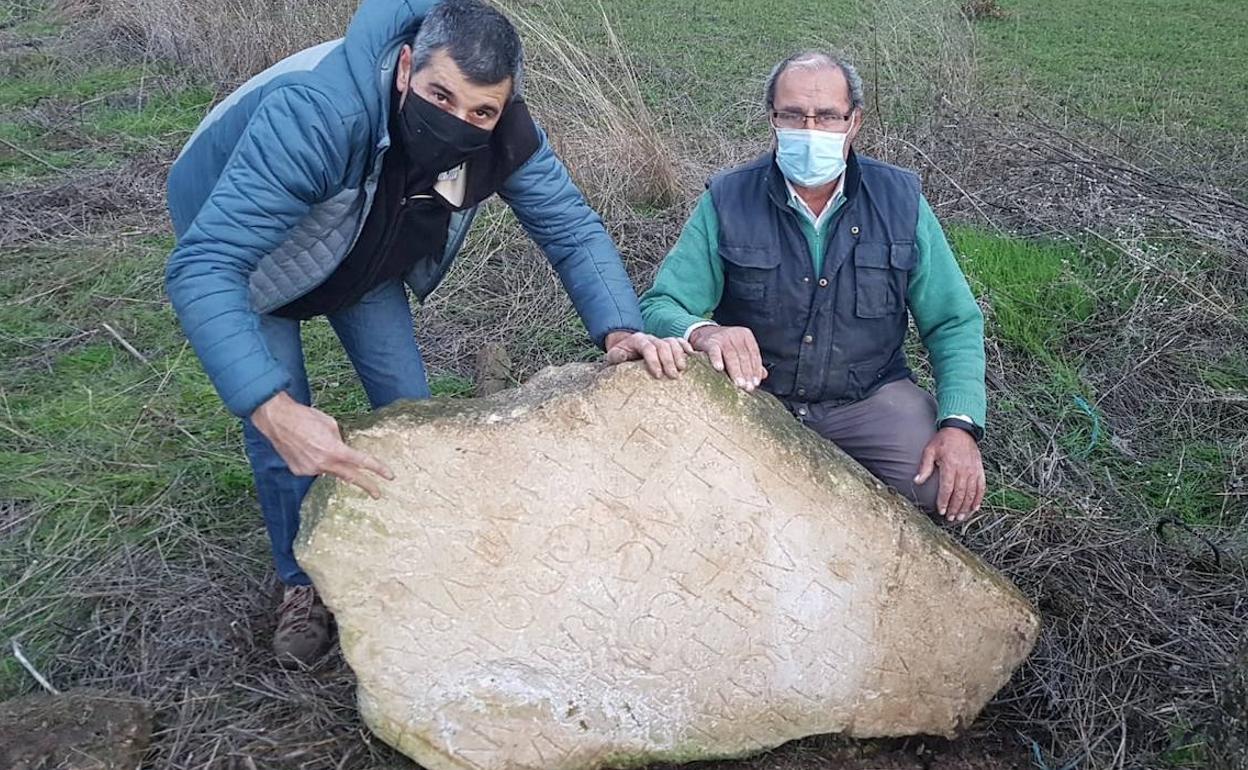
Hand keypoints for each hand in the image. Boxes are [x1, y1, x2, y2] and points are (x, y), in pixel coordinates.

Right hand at [251, 391, 394, 498]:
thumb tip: (344, 450)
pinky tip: (306, 448)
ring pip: (329, 470)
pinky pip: (314, 468)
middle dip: (366, 485)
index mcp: (335, 450)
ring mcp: (310, 470)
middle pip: (350, 477)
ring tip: (316, 443)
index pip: (362, 462)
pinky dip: (315, 460)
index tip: (389, 477)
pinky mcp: (299, 471)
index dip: (378, 469)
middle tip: (377, 493)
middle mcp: (323, 463)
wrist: (277, 419)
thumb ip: (340, 440)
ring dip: (330, 461)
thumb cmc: (304, 417)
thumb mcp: (330, 424)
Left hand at [604, 331, 692, 378]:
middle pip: (663, 345)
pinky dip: (686, 346)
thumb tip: (621, 356)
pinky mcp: (667, 342)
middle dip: (669, 361)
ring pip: (672, 342)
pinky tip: (691, 355)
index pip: (648, 348)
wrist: (625, 345)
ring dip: (679, 355)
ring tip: (682, 369)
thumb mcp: (613, 355)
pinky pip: (679, 340)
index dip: (654, 361)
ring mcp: (660, 339)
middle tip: (673, 376)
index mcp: (638, 340)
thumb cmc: (620, 354)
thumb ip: (615, 356)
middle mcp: (651, 338)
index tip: (658, 375)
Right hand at [688, 325, 766, 391]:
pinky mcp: (710, 341)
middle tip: (748, 387)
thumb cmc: (725, 345)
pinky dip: (717, 360)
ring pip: (731, 356)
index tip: (756, 382)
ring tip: (738, 384)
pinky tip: (719, 368)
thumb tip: (764, 375)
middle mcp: (735, 334)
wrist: (704, 335)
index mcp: (746, 336)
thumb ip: (751, 361)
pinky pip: (714, 352)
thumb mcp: (740, 350)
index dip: (756, 370)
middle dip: (747, 373)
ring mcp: (722, 337)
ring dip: (736, 371)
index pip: (754, 354)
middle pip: (744, 356)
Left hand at [914, 427, 984, 521]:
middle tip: (950, 518)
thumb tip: (916, 481)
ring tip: (960, 517)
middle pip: (960, 494)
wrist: (961, 429)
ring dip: (965, 507)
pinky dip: (978, 499)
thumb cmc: (943, 440)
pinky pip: (981, 487)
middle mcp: (964, 470)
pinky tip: (974, 508)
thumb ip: (924, 467)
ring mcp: (973, 471)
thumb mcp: (930, 450)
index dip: (944, 501)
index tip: (941, 511)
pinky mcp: (979, 470)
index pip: (947, 489)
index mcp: (950, 466)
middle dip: (954, 508)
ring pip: (971, 493)